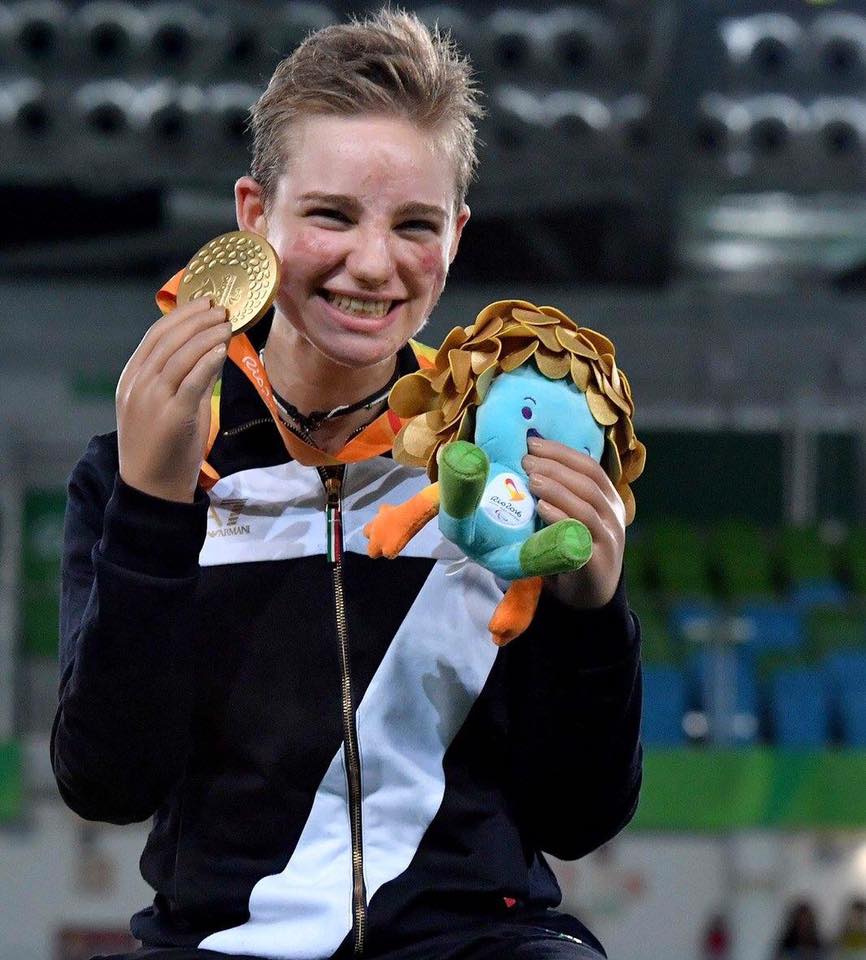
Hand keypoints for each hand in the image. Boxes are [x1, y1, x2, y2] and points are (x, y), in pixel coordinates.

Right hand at [116, 297, 230, 502]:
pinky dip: (206, 361)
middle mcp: (138, 385)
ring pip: (178, 357)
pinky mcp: (172, 416)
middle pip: (167, 341)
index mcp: (132, 379)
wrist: (152, 488)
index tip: (203, 302)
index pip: (155, 337)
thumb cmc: (165, 448)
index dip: (181, 316)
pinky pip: (189, 382)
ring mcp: (152, 400)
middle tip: (220, 308)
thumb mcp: (174, 406)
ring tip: (226, 323)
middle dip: (196, 320)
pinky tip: (221, 348)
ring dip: (205, 335)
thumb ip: (191, 379)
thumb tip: (215, 352)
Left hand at [522, 437, 625, 608]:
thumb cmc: (575, 550)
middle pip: (588, 481)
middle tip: (526, 460)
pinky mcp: (597, 560)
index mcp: (609, 500)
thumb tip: (528, 465)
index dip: (562, 452)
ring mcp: (608, 538)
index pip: (589, 466)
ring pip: (586, 505)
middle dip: (555, 466)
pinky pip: (581, 534)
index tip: (533, 443)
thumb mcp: (573, 519)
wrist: (591, 597)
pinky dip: (560, 517)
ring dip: (557, 488)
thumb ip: (561, 496)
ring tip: (531, 479)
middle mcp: (613, 516)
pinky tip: (541, 508)